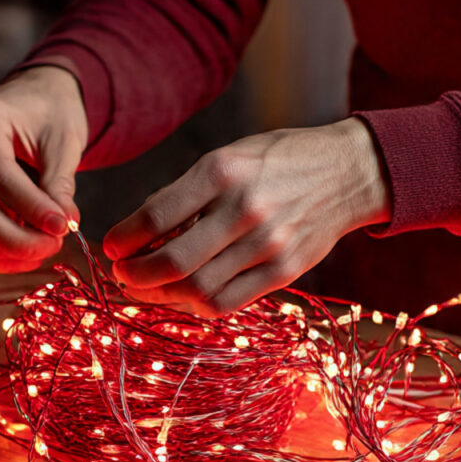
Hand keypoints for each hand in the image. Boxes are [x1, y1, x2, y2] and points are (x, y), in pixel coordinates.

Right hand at [0, 66, 88, 272]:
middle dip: (16, 241)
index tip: (64, 227)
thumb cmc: (47, 118)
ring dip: (2, 256)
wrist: (27, 107)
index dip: (31, 208)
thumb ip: (60, 184)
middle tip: (54, 246)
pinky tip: (20, 252)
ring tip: (40, 248)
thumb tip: (64, 226)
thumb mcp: (64, 142)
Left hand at [102, 118, 390, 314]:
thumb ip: (186, 193)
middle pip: (172, 262)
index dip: (123, 239)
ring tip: (147, 288)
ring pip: (196, 289)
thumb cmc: (277, 161)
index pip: (155, 217)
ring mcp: (267, 244)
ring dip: (160, 295)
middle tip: (122, 274)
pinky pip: (227, 302)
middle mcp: (243, 209)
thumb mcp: (228, 157)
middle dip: (134, 275)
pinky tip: (183, 295)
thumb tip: (138, 232)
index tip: (111, 247)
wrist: (349, 171)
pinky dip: (196, 304)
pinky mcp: (285, 271)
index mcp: (222, 172)